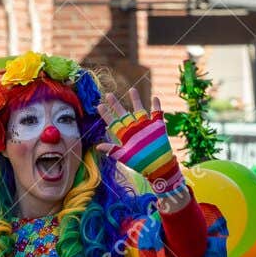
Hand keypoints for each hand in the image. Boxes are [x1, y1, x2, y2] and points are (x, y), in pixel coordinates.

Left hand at [97, 87, 185, 202]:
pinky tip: (155, 97)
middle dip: (116, 105)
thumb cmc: (140, 163)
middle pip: (123, 114)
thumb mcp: (124, 156)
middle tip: (109, 95)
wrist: (158, 167)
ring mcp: (145, 127)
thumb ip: (112, 150)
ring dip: (136, 100)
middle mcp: (134, 129)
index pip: (113, 122)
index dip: (107, 115)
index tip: (99, 106)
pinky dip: (157, 106)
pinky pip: (157, 113)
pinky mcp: (157, 127)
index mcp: (125, 135)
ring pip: (139, 110)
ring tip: (131, 89)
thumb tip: (97, 147)